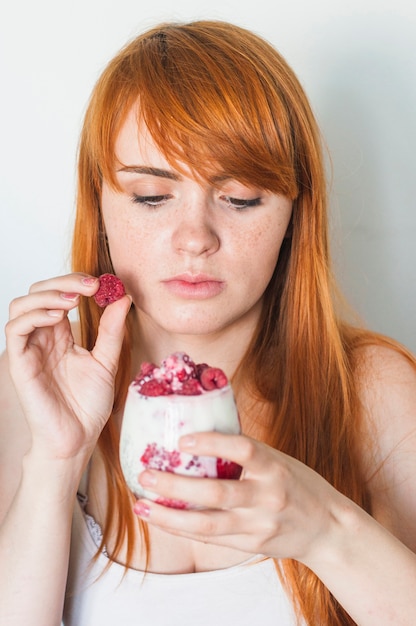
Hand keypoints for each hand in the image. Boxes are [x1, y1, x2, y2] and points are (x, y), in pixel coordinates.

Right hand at [5, 273, 130, 461]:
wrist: (78, 439)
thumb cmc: (88, 405)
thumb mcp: (106, 361)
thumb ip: (112, 330)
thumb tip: (123, 297)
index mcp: (61, 335)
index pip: (59, 294)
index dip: (77, 282)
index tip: (103, 283)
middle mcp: (42, 338)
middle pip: (39, 292)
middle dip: (64, 281)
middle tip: (92, 286)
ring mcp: (29, 349)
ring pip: (21, 305)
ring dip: (47, 294)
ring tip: (73, 300)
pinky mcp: (20, 363)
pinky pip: (15, 329)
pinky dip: (34, 315)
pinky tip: (57, 317)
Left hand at [133, 431, 346, 564]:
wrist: (328, 529)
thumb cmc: (297, 485)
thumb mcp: (278, 460)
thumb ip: (246, 452)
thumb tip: (202, 427)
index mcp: (274, 466)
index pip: (242, 449)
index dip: (212, 442)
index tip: (181, 439)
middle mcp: (267, 496)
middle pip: (216, 493)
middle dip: (176, 486)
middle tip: (146, 474)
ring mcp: (259, 525)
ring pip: (207, 523)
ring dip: (169, 516)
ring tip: (142, 504)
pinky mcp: (251, 545)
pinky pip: (211, 538)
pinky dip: (182, 529)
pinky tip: (160, 520)